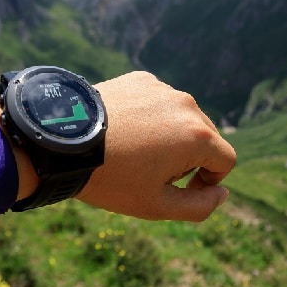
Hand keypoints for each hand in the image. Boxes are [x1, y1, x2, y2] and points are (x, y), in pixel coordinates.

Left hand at [77, 71, 236, 220]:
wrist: (60, 142)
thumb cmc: (111, 178)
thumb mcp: (156, 205)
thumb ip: (199, 206)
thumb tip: (223, 193)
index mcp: (197, 137)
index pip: (226, 161)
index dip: (209, 181)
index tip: (181, 189)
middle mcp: (187, 106)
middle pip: (207, 138)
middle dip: (190, 159)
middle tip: (153, 174)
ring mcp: (164, 89)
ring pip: (182, 118)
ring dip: (171, 137)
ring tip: (135, 152)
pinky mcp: (141, 80)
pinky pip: (159, 103)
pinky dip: (151, 118)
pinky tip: (123, 132)